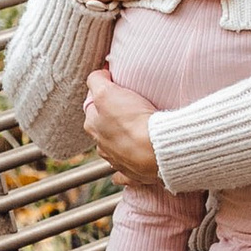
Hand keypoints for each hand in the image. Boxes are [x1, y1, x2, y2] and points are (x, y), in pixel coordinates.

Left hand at [83, 72, 163, 187]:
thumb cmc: (133, 120)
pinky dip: (127, 171)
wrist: (157, 149)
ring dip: (122, 143)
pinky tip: (133, 165)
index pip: (93, 105)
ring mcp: (118, 162)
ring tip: (138, 132)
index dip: (105, 95)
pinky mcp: (135, 175)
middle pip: (104, 128)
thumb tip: (98, 75)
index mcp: (93, 126)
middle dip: (112, 120)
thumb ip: (96, 80)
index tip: (118, 90)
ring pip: (115, 149)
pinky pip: (127, 174)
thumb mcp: (107, 92)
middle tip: (130, 109)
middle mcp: (102, 146)